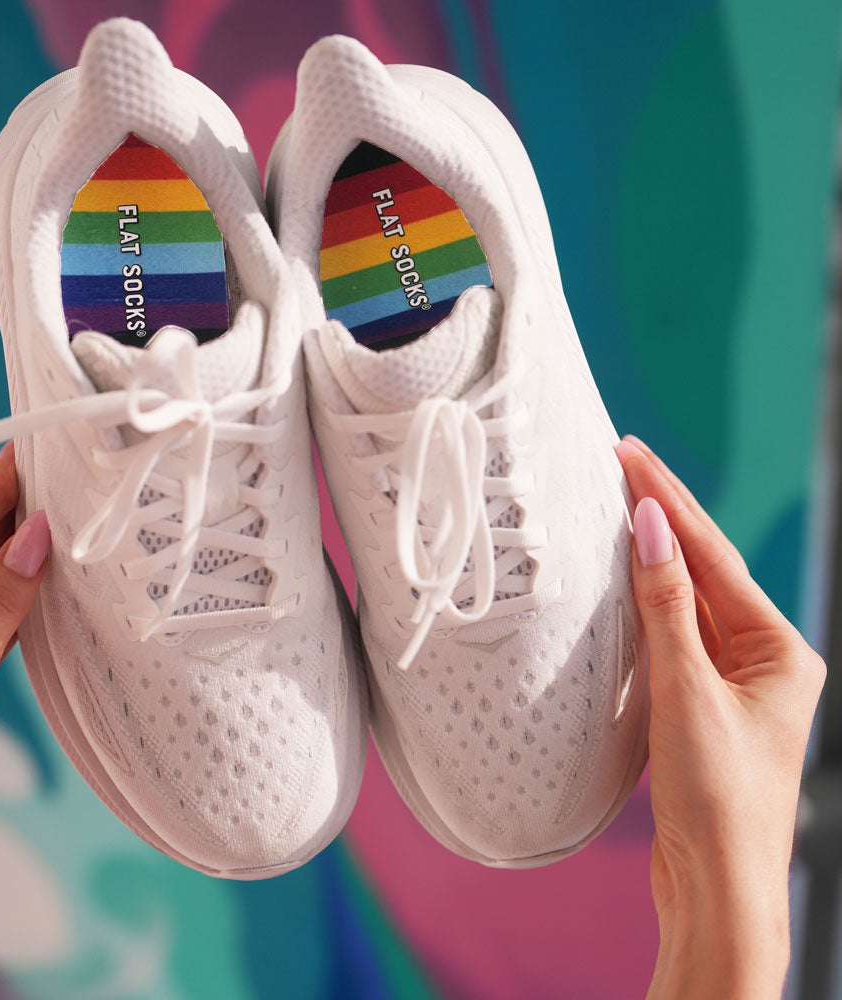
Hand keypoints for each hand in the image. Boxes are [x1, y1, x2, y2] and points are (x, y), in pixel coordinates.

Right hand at [615, 436, 824, 998]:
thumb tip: (652, 525)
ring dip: (653, 553)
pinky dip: (646, 601)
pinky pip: (674, 634)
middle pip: (705, 569)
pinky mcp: (703, 703)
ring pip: (688, 599)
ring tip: (619, 504)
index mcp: (778, 650)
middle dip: (664, 514)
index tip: (630, 454)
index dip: (668, 501)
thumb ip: (668, 606)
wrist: (719, 888)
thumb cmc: (717, 798)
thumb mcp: (689, 692)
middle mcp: (762, 658)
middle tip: (622, 461)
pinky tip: (624, 579)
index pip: (712, 556)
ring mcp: (733, 681)